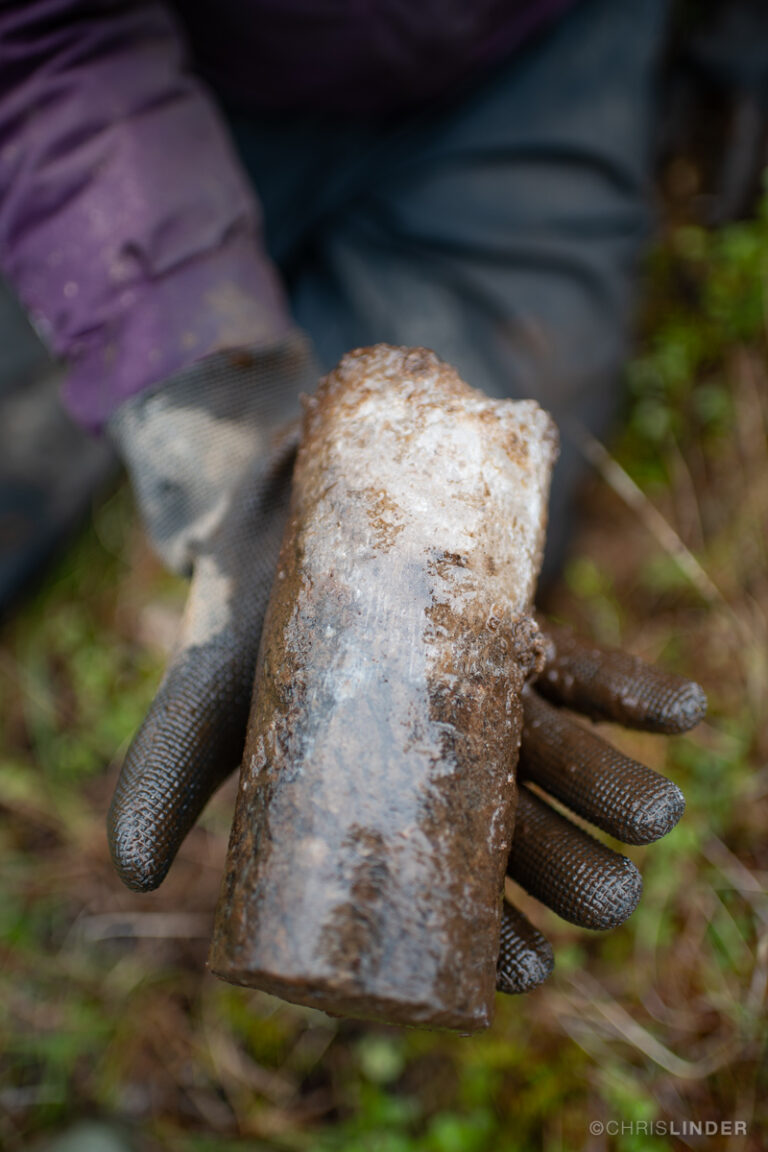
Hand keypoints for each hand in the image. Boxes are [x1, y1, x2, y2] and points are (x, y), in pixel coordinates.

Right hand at [108, 346, 705, 996]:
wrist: (275, 510)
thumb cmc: (239, 624)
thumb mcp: (199, 704)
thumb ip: (163, 781)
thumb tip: (136, 871)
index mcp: (379, 802)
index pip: (438, 890)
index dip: (487, 937)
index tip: (531, 971)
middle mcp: (443, 760)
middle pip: (519, 832)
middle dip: (570, 871)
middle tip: (609, 899)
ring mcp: (487, 696)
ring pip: (560, 757)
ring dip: (614, 791)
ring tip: (655, 818)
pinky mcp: (513, 633)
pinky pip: (582, 670)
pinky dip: (633, 692)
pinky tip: (684, 714)